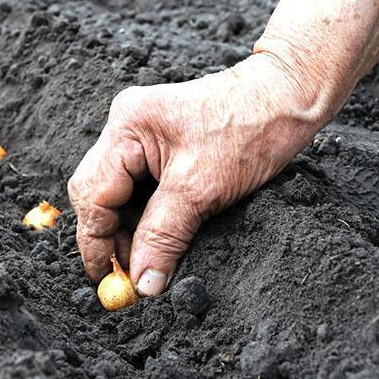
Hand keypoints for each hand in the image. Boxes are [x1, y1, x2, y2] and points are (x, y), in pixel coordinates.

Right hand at [68, 53, 326, 295]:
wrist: (286, 96)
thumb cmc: (250, 128)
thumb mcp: (202, 189)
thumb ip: (163, 236)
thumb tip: (143, 282)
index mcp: (127, 127)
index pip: (93, 193)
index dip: (96, 240)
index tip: (106, 277)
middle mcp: (125, 127)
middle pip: (97, 192)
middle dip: (109, 236)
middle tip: (127, 274)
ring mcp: (139, 134)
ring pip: (116, 193)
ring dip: (126, 228)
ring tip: (144, 260)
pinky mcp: (156, 144)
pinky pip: (136, 186)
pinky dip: (142, 215)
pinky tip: (154, 236)